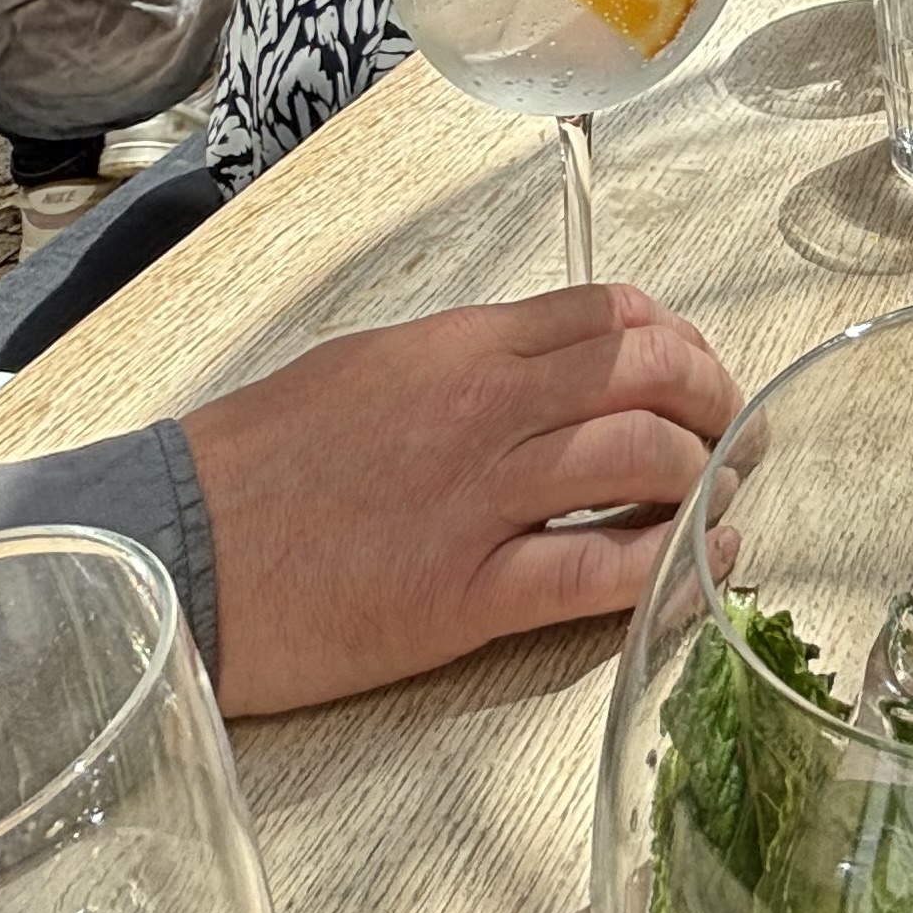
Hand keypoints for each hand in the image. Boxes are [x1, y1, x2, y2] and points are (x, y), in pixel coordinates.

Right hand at [185, 284, 740, 716]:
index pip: (611, 315)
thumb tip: (541, 369)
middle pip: (651, 375)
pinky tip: (704, 570)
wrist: (176, 548)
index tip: (698, 372)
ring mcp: (483, 501)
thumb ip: (461, 363)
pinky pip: (603, 576)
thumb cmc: (255, 463)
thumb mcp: (366, 370)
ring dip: (708, 480)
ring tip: (725, 501)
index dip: (679, 340)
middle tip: (736, 436)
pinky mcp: (468, 596)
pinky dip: (674, 571)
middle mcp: (487, 408)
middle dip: (716, 402)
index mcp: (461, 347)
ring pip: (644, 461)